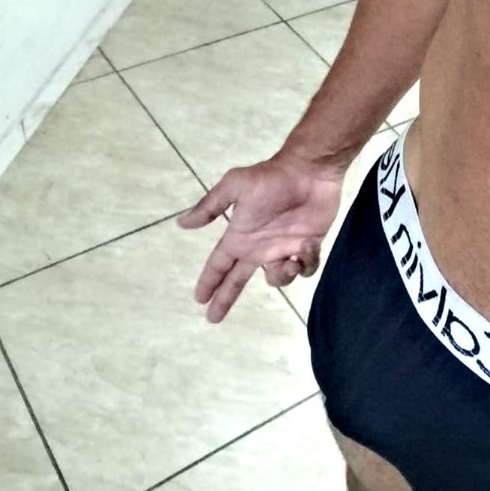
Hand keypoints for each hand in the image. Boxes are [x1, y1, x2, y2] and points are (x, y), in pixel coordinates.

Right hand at [178, 152, 344, 322]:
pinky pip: (305, 268)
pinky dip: (305, 263)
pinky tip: (306, 246)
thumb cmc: (271, 179)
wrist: (308, 172)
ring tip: (289, 258)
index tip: (199, 300)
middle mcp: (259, 246)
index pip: (219, 263)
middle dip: (225, 298)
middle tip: (213, 318)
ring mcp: (283, 248)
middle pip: (238, 280)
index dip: (209, 281)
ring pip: (278, 278)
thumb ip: (210, 207)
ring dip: (281, 275)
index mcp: (240, 236)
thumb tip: (181, 223)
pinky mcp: (308, 246)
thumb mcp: (235, 186)